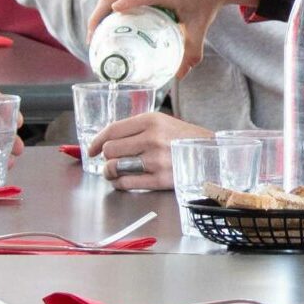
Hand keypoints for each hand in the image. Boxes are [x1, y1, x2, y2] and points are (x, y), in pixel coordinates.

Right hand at [87, 0, 263, 75]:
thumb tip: (179, 75)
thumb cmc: (204, 3)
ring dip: (99, 13)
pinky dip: (107, 10)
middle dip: (99, 15)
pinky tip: (104, 28)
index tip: (115, 11)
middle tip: (93, 40)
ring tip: (94, 37)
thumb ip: (192, 51)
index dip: (129, 1)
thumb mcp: (200, 28)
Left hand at [88, 112, 211, 190]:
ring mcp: (155, 160)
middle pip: (111, 150)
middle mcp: (152, 139)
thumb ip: (137, 128)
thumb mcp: (163, 122)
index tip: (92, 149)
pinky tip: (122, 181)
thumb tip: (108, 140)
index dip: (97, 141)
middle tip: (109, 160)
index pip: (112, 130)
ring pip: (115, 166)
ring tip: (114, 172)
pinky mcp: (159, 180)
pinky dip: (119, 183)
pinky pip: (126, 183)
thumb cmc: (184, 139)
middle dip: (106, 157)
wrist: (211, 155)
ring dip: (109, 171)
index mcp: (151, 120)